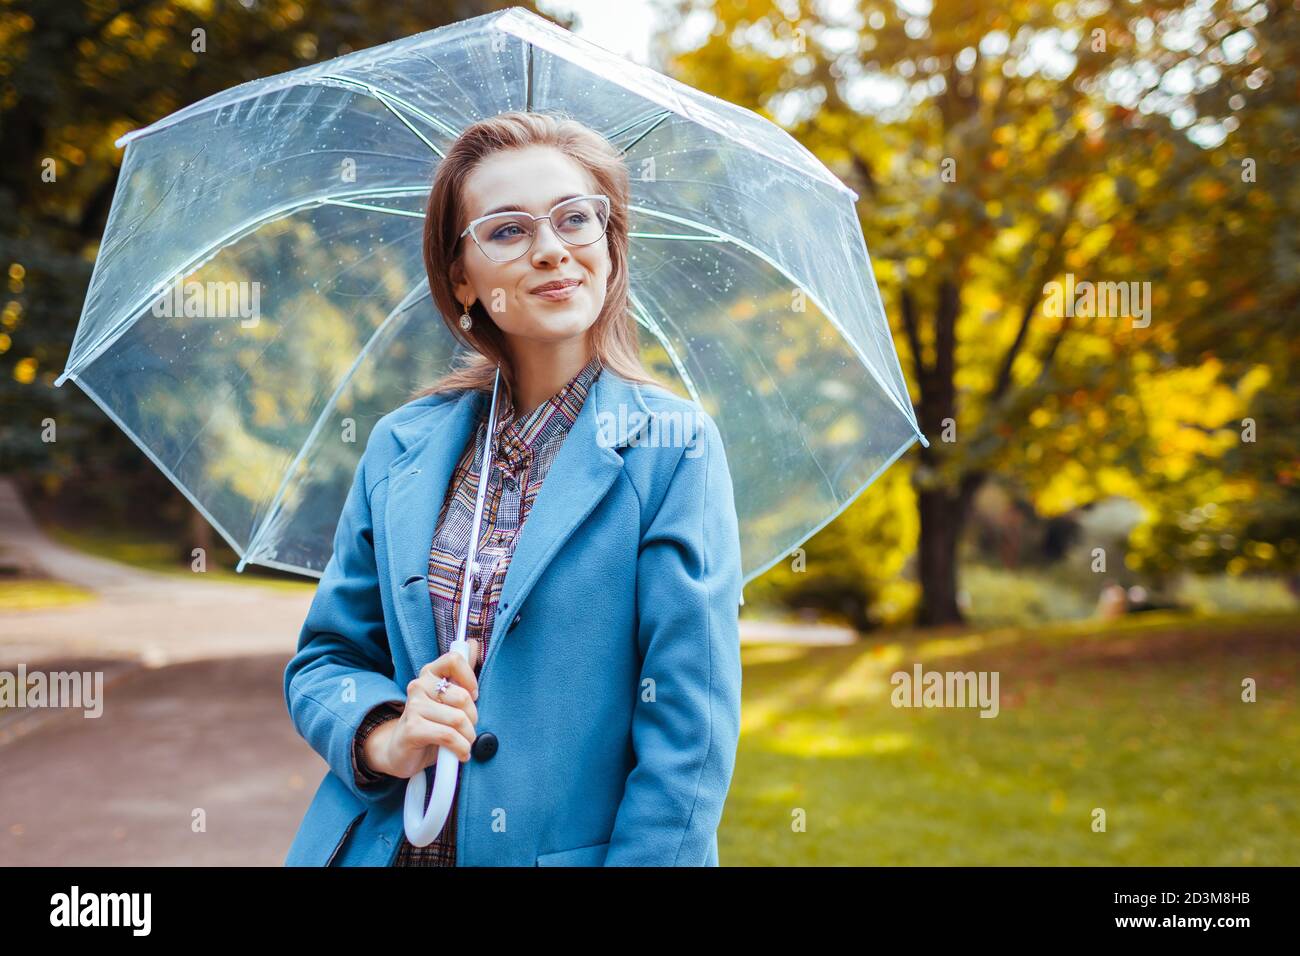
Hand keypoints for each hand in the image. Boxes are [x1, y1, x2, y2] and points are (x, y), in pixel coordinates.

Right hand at [365, 640, 479, 778]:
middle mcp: (419, 685)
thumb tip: (473, 643)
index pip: (454, 659)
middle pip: (462, 697)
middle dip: (473, 718)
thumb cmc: (430, 724)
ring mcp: (413, 706)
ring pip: (458, 719)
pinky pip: (448, 736)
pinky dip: (461, 748)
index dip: (470, 678)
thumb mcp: (447, 700)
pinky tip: (461, 753)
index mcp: (429, 674)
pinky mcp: (412, 728)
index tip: (473, 696)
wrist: (401, 751)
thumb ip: (460, 675)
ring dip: (468, 737)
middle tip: (469, 729)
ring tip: (465, 743)